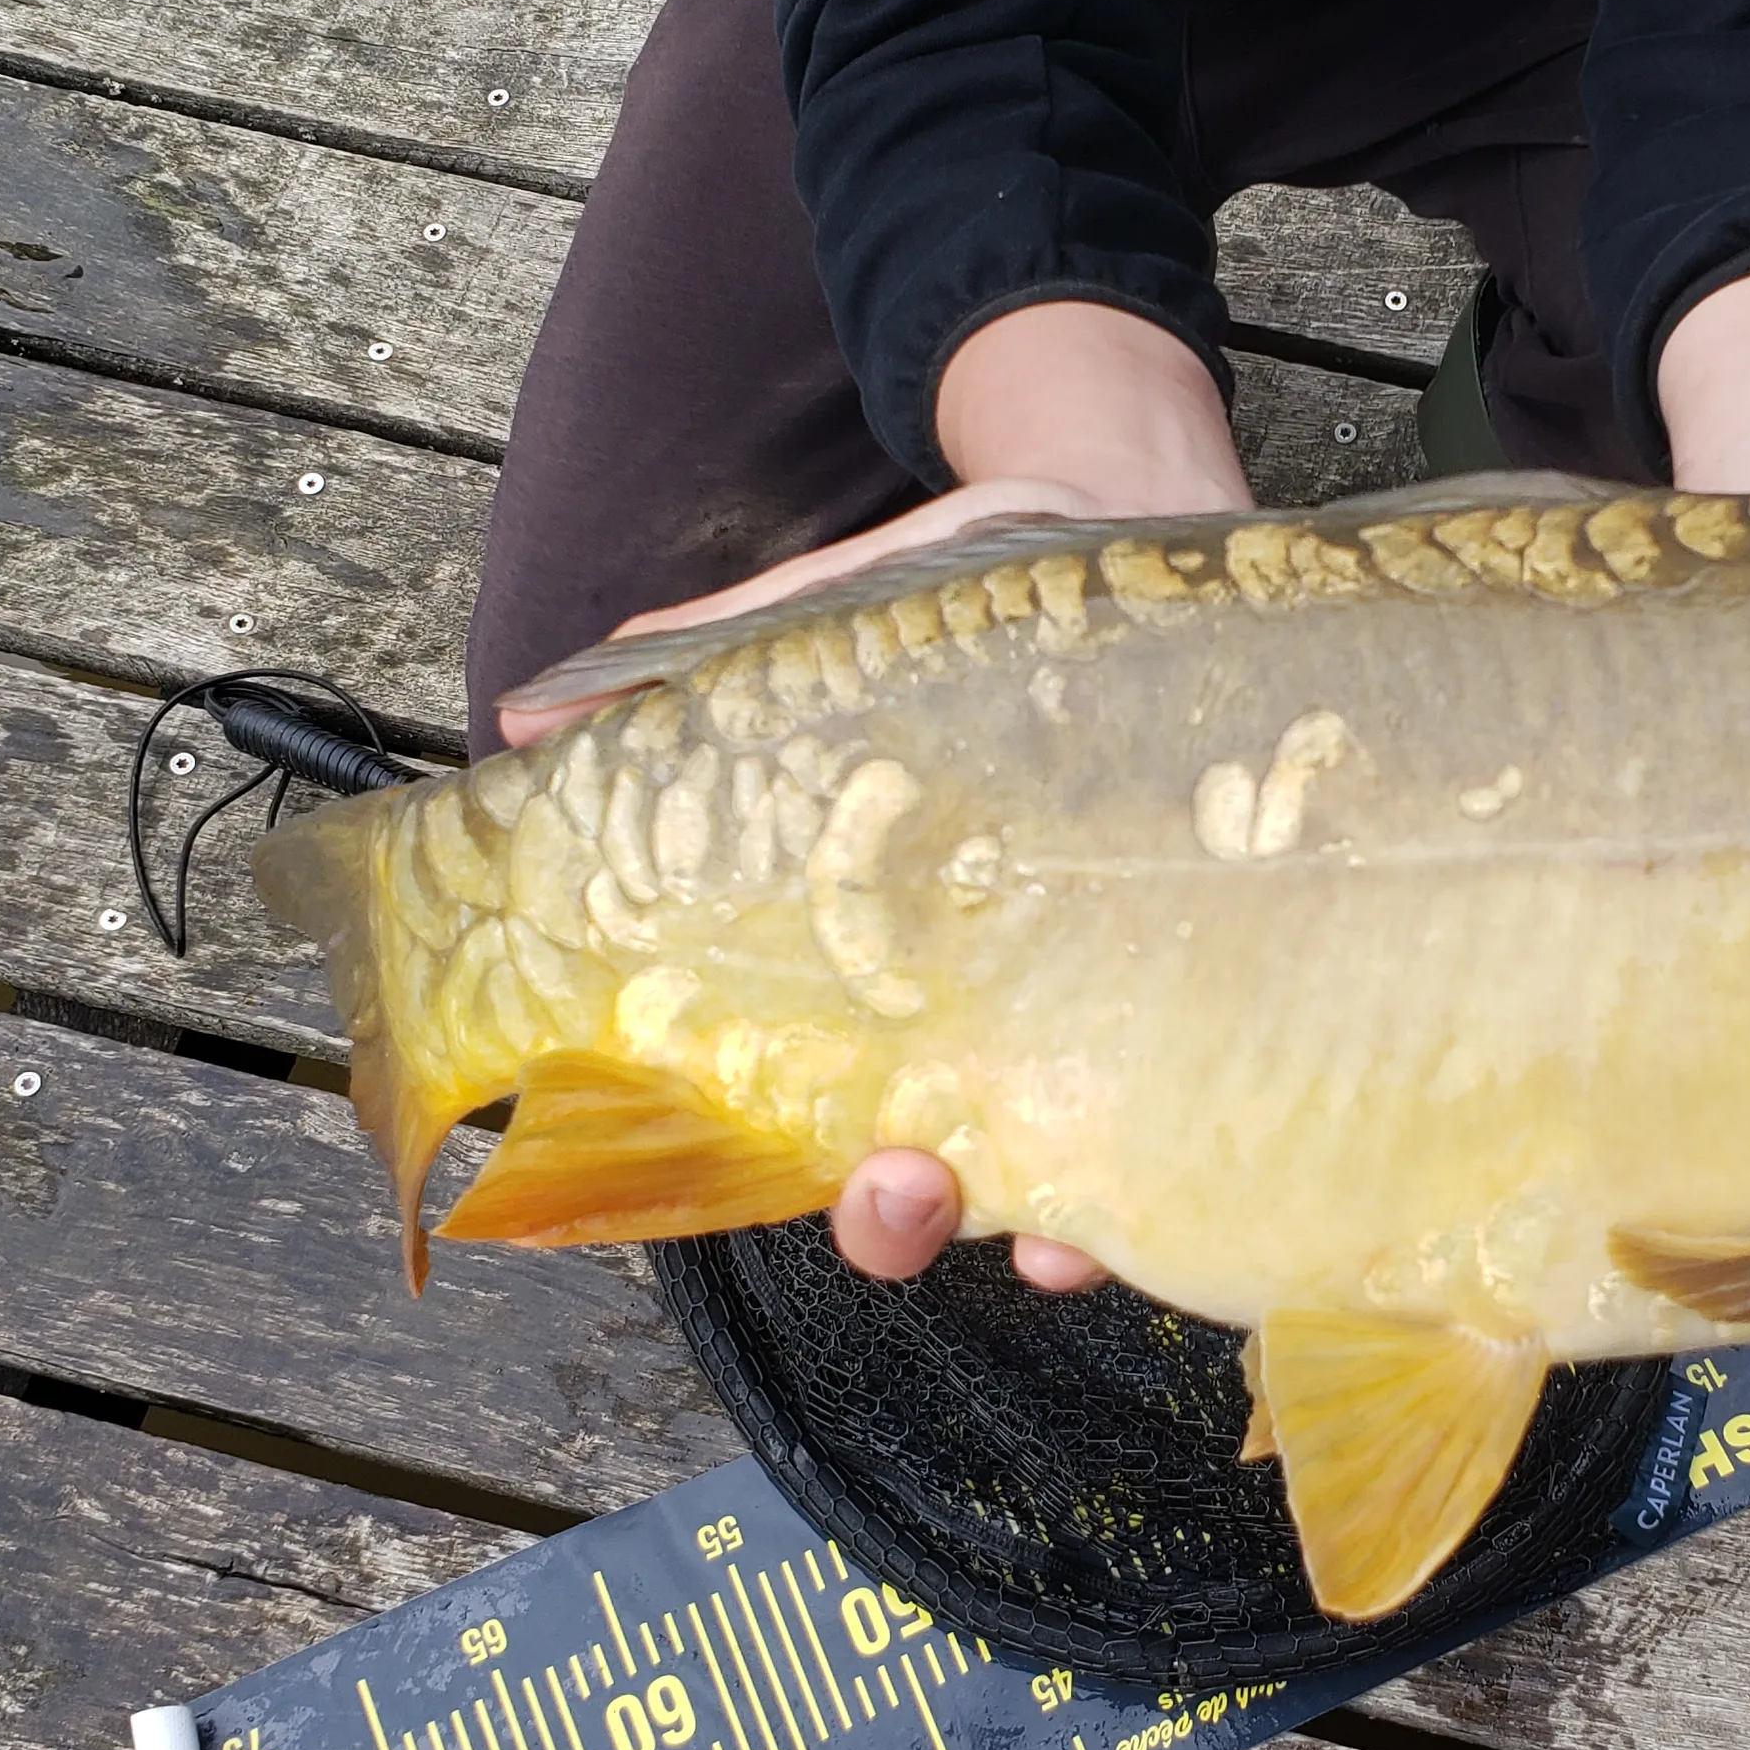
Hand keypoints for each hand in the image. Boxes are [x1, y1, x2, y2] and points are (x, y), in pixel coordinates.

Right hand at [509, 300, 1246, 1280]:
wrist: (1145, 513)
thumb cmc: (976, 598)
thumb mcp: (825, 626)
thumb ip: (694, 678)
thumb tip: (533, 723)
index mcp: (874, 965)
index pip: (801, 1103)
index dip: (762, 1158)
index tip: (733, 1163)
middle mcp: (988, 1020)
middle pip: (920, 1181)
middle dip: (894, 1220)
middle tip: (890, 1186)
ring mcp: (1103, 1018)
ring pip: (1063, 1182)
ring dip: (1042, 1235)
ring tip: (1037, 1235)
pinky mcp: (1215, 991)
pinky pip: (1202, 1121)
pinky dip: (1180, 1168)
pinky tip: (1168, 1167)